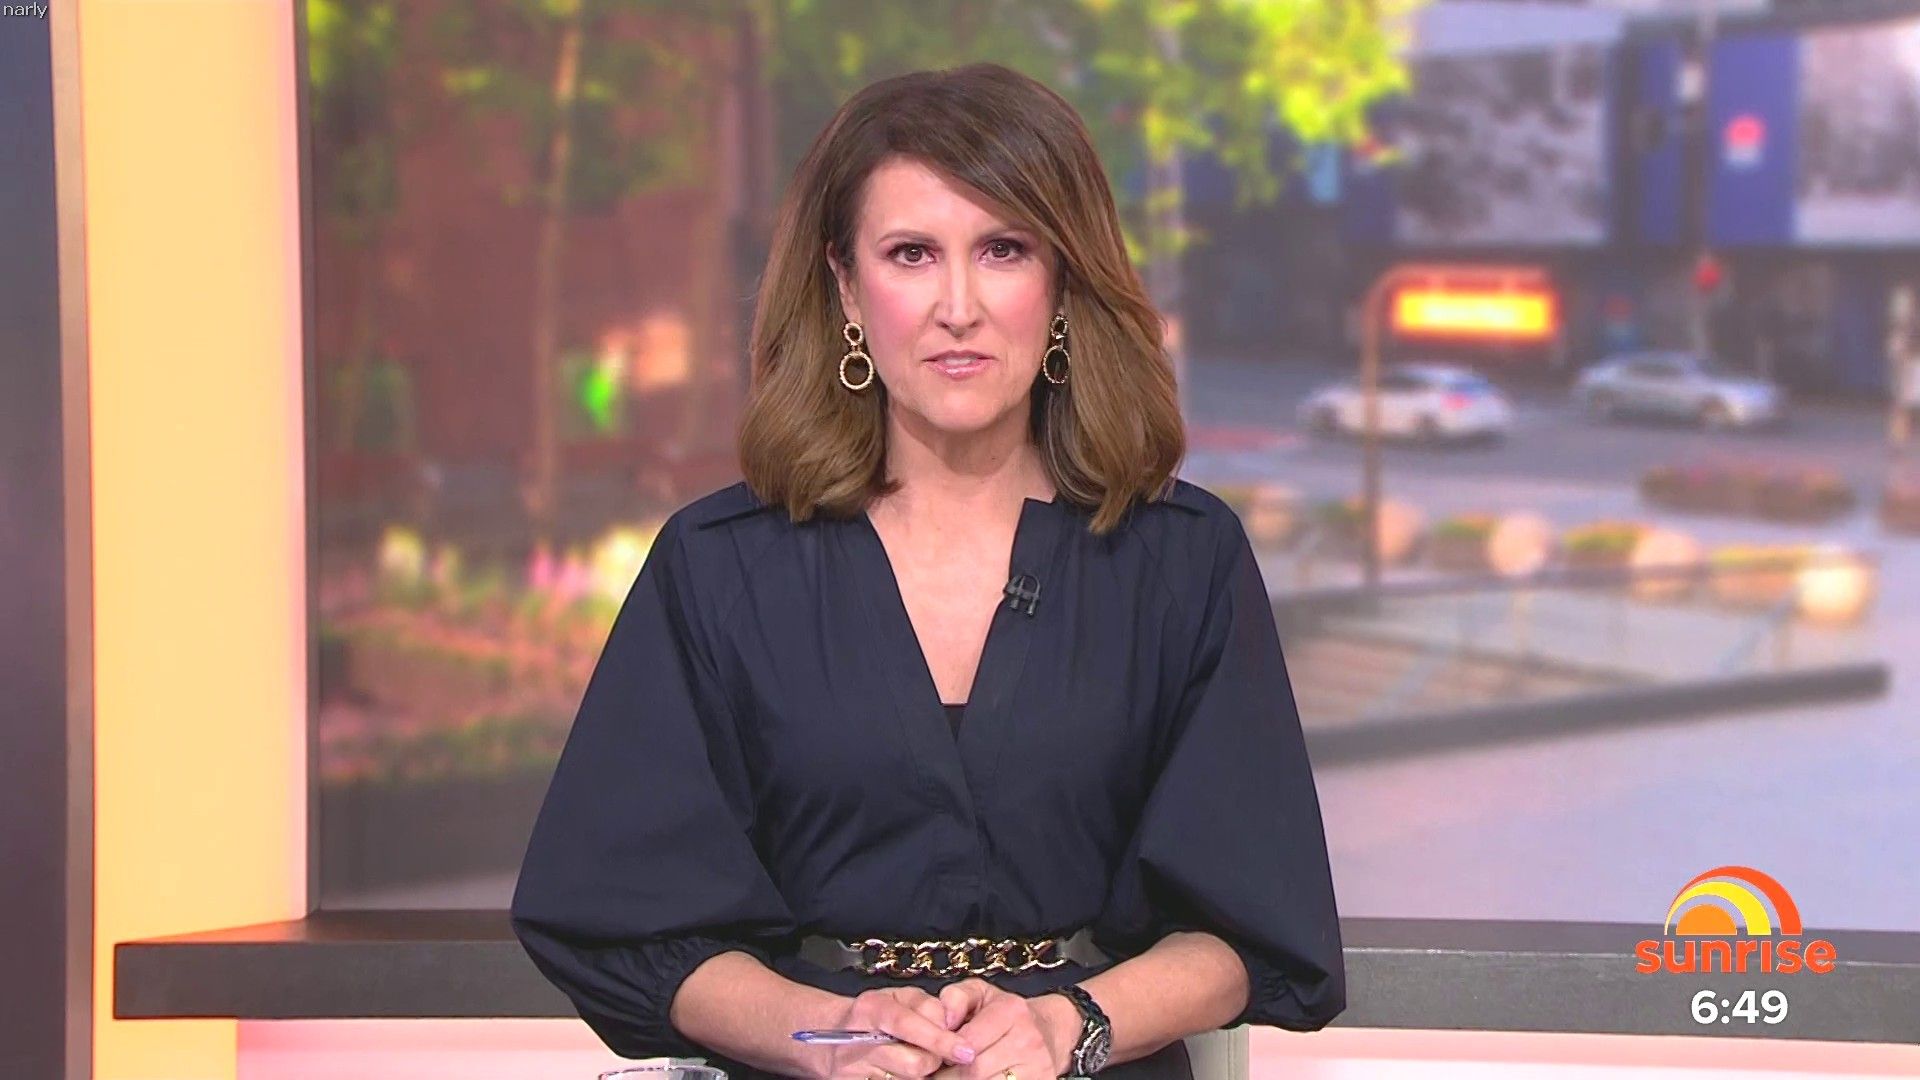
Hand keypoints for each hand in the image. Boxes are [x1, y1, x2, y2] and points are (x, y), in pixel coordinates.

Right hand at [810, 986, 979, 1079]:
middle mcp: (858, 1040)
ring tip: (914, 1059)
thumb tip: (950, 1022)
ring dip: (920, 1074)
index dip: (940, 1039)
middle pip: (914, 1063)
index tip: (965, 1051)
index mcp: (871, 1009)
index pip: (908, 1025)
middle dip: (933, 1060)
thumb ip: (925, 1005)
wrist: (830, 1037)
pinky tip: (900, 1071)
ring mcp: (854, 1070)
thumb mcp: (898, 997)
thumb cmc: (873, 1015)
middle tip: (934, 1052)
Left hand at [928, 979, 1076, 1079]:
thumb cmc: (1005, 1013)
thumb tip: (944, 1020)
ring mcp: (1038, 1067)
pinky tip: (972, 1079)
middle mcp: (1028, 1040)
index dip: (945, 1053)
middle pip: (974, 1072)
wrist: (1048, 1031)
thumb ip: (955, 997)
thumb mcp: (979, 993)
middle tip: (938, 1072)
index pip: (967, 1043)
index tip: (936, 1055)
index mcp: (1011, 1011)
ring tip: (953, 1076)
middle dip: (949, 1075)